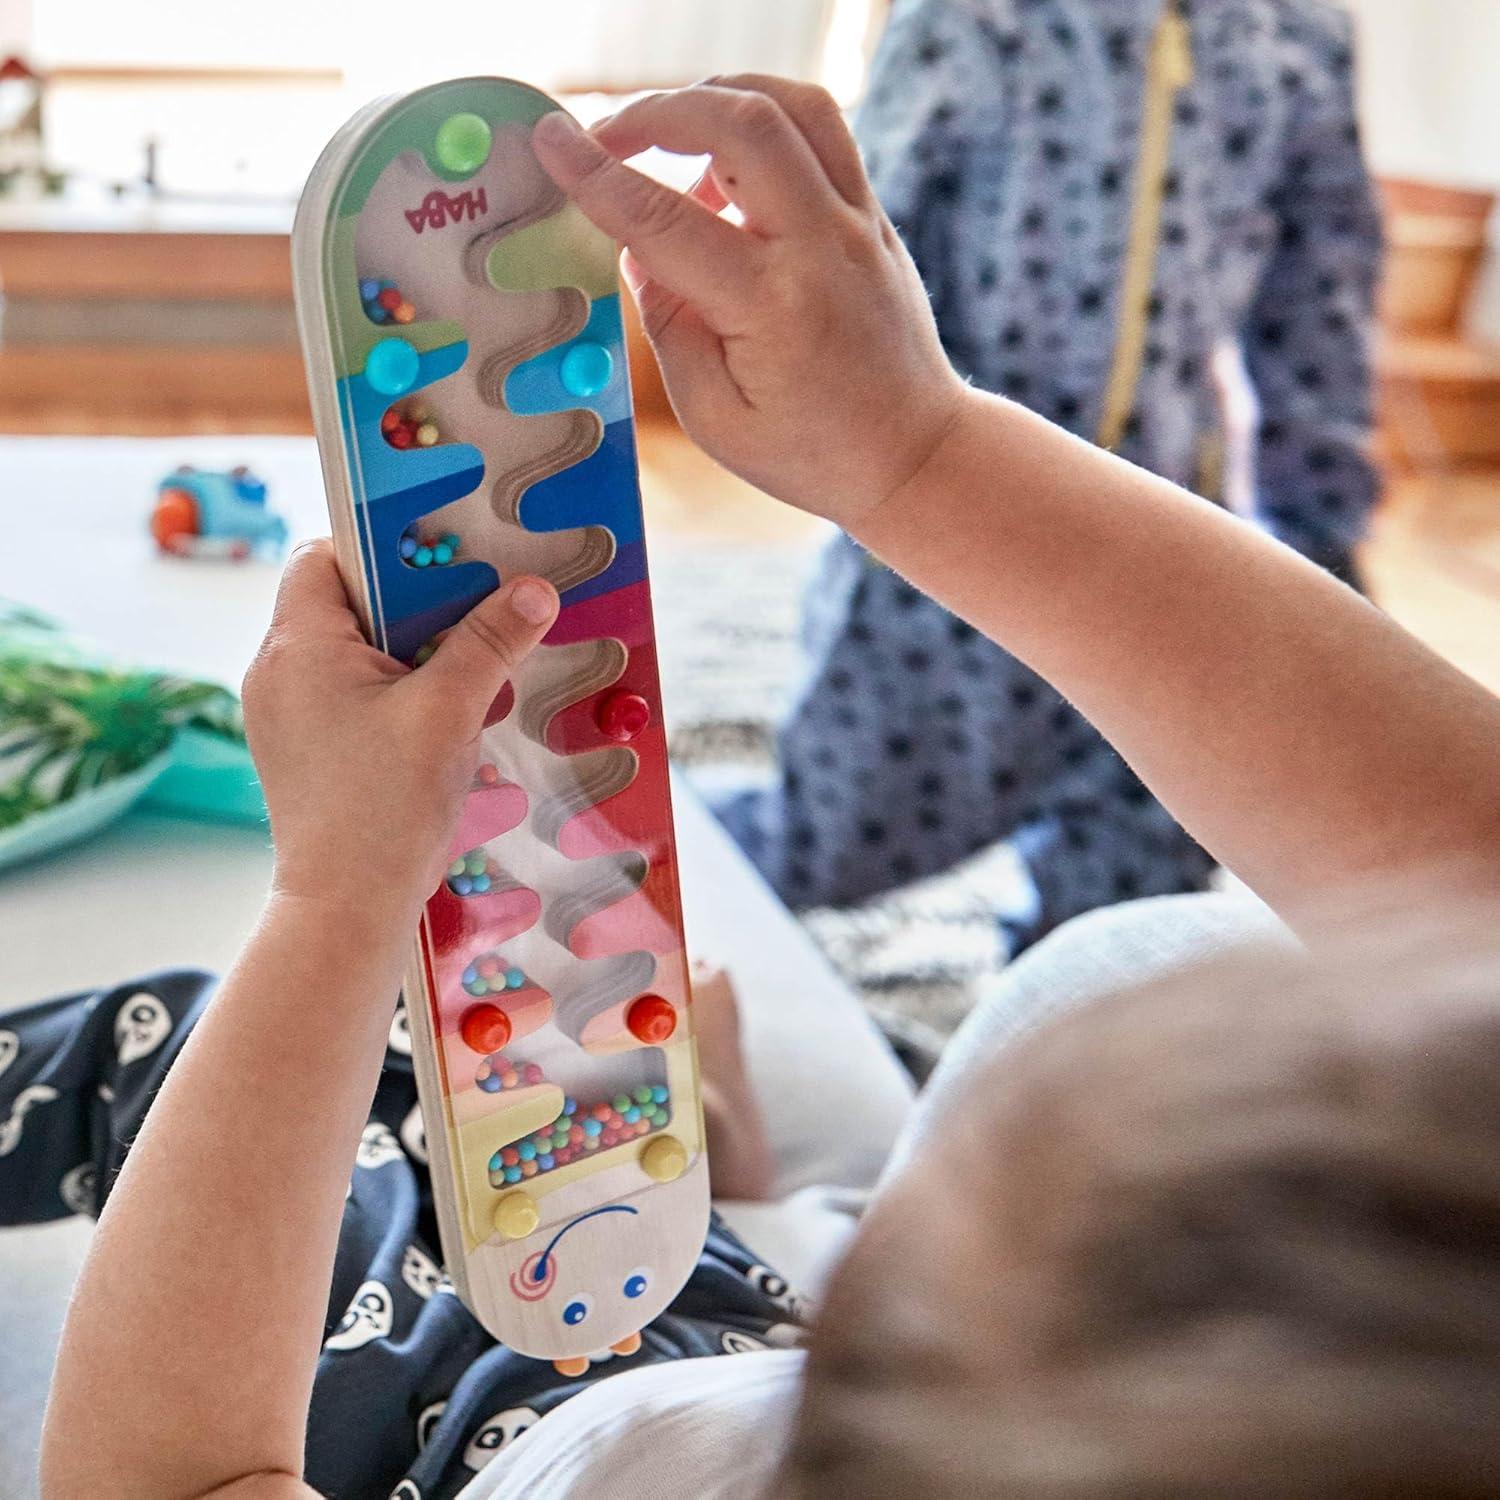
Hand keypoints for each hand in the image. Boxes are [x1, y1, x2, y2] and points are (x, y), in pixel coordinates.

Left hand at [242, 540, 556, 921]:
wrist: (346, 910)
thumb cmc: (385, 809)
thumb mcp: (449, 713)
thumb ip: (490, 643)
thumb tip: (533, 589)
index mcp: (297, 646)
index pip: (324, 555)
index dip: (382, 547)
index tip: (445, 558)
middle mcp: (278, 673)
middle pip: (345, 602)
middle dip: (415, 603)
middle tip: (474, 611)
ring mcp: (287, 716)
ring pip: (354, 651)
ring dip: (413, 652)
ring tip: (468, 669)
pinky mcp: (305, 751)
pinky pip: (352, 695)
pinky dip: (398, 693)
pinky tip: (445, 718)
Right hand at [531, 76, 968, 530]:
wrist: (917, 455)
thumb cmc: (813, 452)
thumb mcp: (717, 418)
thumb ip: (669, 326)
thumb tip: (636, 250)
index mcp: (773, 308)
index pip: (666, 220)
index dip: (597, 176)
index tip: (550, 141)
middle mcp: (822, 247)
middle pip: (739, 122)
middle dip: (658, 111)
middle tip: (607, 135)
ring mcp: (858, 223)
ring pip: (791, 105)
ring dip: (717, 98)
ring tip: (670, 138)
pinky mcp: (873, 215)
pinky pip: (820, 131)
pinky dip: (762, 124)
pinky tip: (726, 171)